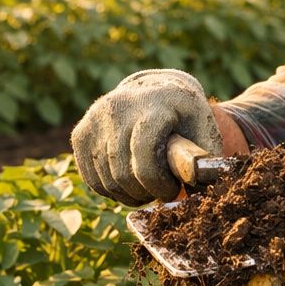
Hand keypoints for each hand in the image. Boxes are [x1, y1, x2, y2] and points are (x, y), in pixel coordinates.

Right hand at [70, 69, 222, 204]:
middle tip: (160, 190)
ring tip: (147, 186)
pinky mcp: (80, 133)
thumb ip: (203, 159)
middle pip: (123, 172)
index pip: (144, 153)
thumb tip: (196, 185)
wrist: (157, 90)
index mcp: (153, 103)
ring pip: (107, 181)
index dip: (159, 183)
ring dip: (129, 194)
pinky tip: (129, 181)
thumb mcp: (204, 130)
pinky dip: (111, 190)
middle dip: (146, 192)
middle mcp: (118, 107)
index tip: (172, 189)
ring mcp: (95, 119)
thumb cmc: (186, 118)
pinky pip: (92, 179)